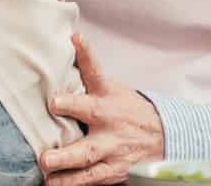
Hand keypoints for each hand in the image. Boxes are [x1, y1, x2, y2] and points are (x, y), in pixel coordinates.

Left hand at [40, 33, 165, 185]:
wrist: (164, 138)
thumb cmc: (130, 112)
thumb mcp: (115, 91)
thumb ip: (88, 82)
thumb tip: (61, 55)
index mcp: (109, 94)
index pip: (96, 70)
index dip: (85, 53)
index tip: (75, 39)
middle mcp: (110, 119)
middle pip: (92, 111)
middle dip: (72, 107)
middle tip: (54, 104)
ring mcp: (111, 146)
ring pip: (88, 153)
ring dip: (66, 158)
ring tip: (46, 162)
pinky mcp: (111, 169)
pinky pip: (89, 178)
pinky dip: (71, 182)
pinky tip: (52, 184)